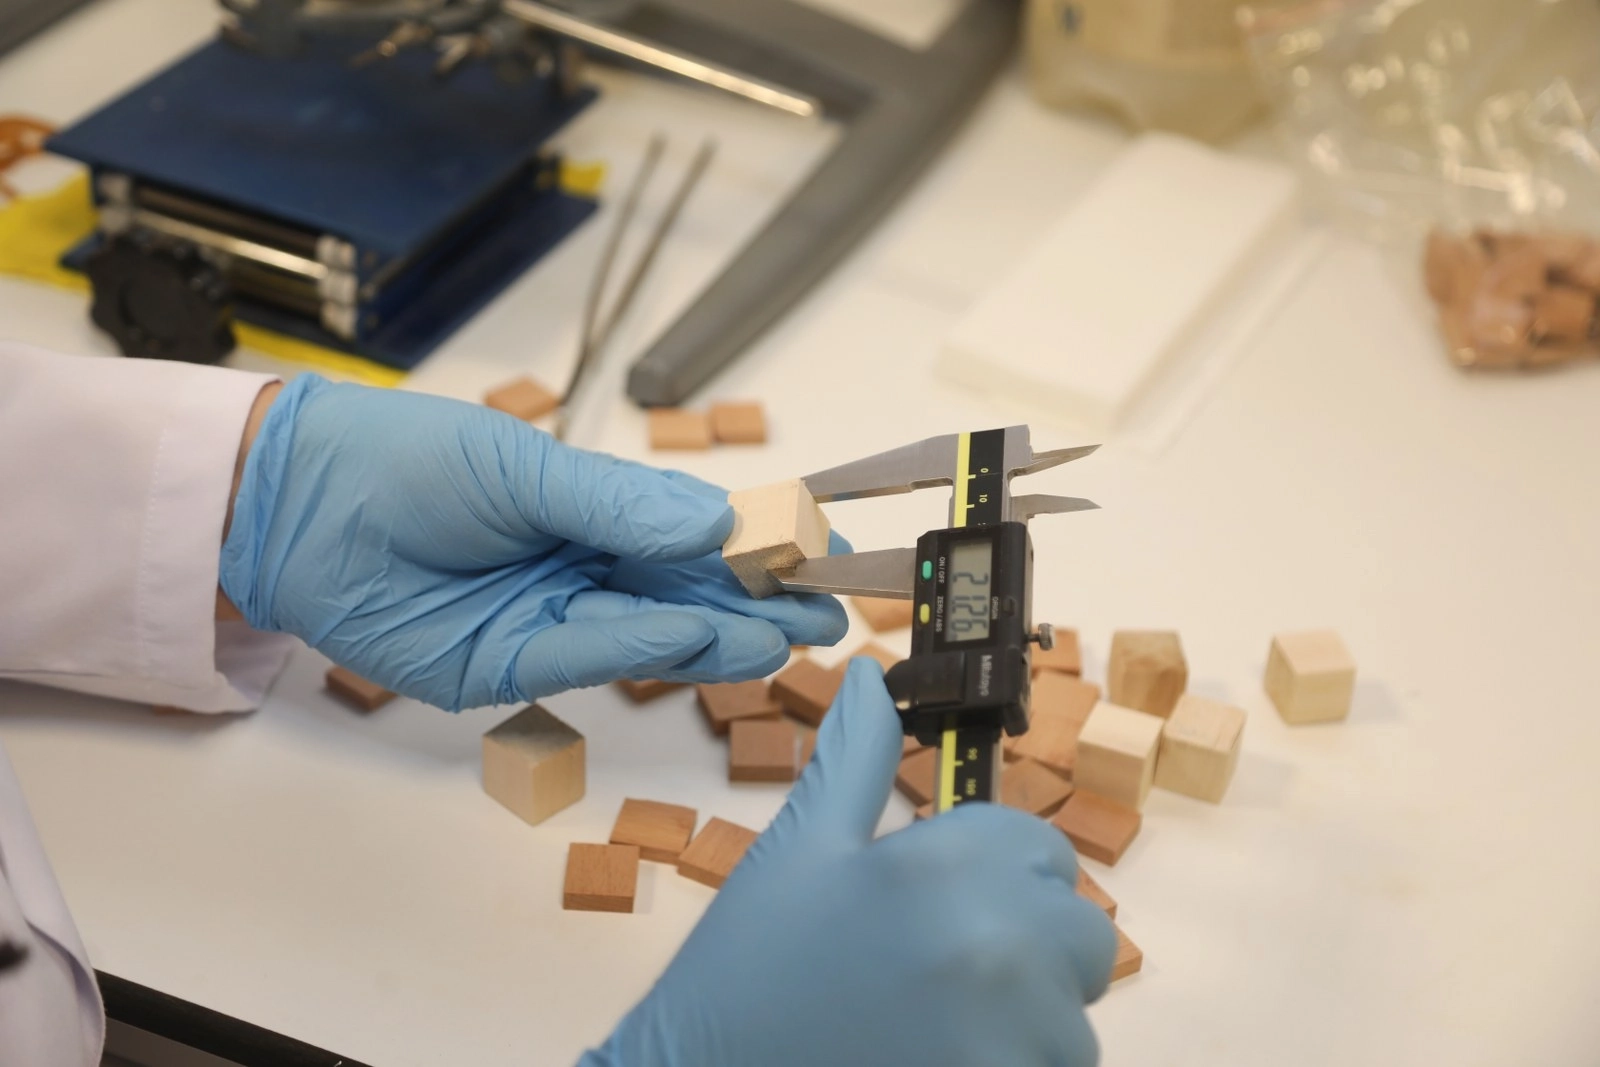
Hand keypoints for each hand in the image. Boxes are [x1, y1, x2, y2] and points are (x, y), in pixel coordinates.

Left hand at [218, 375, 845, 709]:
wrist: (298, 503)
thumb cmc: (404, 460)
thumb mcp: (522, 466)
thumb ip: (616, 504)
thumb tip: (713, 525)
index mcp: (590, 512)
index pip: (691, 538)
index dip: (754, 547)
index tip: (814, 551)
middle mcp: (577, 570)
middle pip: (683, 595)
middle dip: (756, 607)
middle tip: (826, 615)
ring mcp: (544, 622)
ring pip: (647, 635)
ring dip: (716, 638)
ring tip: (783, 635)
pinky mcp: (504, 668)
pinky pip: (585, 658)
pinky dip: (640, 650)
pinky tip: (694, 637)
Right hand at [585, 661, 1115, 1066]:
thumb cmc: (745, 979)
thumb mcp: (796, 854)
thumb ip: (854, 758)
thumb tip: (868, 674)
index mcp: (945, 865)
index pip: (1042, 851)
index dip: (995, 876)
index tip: (938, 909)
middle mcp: (1000, 945)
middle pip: (1079, 935)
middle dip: (1025, 952)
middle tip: (932, 977)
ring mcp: (1016, 1037)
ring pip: (1071, 1018)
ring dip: (1020, 1026)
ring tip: (924, 1030)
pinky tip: (935, 1064)